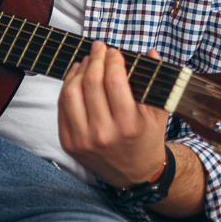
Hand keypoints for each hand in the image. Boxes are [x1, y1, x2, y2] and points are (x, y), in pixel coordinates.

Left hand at [58, 42, 168, 188]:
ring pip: (71, 93)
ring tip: (87, 61)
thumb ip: (155, 80)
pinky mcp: (69, 143)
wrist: (135, 173)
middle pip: (91, 83)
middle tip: (99, 48)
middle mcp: (104, 134)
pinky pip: (62, 107)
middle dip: (95, 59)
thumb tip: (150, 52)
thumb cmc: (147, 138)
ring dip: (78, 71)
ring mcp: (83, 140)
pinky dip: (67, 86)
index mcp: (128, 126)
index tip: (114, 51)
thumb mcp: (158, 111)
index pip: (114, 82)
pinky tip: (76, 76)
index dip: (112, 60)